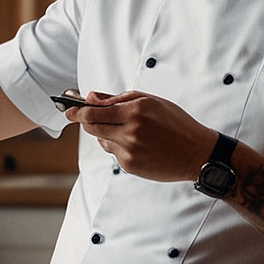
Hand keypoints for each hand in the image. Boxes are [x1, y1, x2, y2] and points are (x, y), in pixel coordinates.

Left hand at [66, 91, 216, 182]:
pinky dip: (118, 146)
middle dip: (86, 121)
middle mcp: (130, 132)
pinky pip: (113, 153)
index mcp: (135, 112)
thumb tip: (91, 97)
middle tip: (85, 116)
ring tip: (127, 130)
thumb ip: (118, 98)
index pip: (93, 112)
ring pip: (102, 141)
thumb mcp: (151, 102)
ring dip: (106, 133)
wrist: (196, 153)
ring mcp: (129, 151)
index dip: (76, 111)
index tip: (67, 109)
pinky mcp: (130, 166)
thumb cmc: (176, 124)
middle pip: (92, 128)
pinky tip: (136, 143)